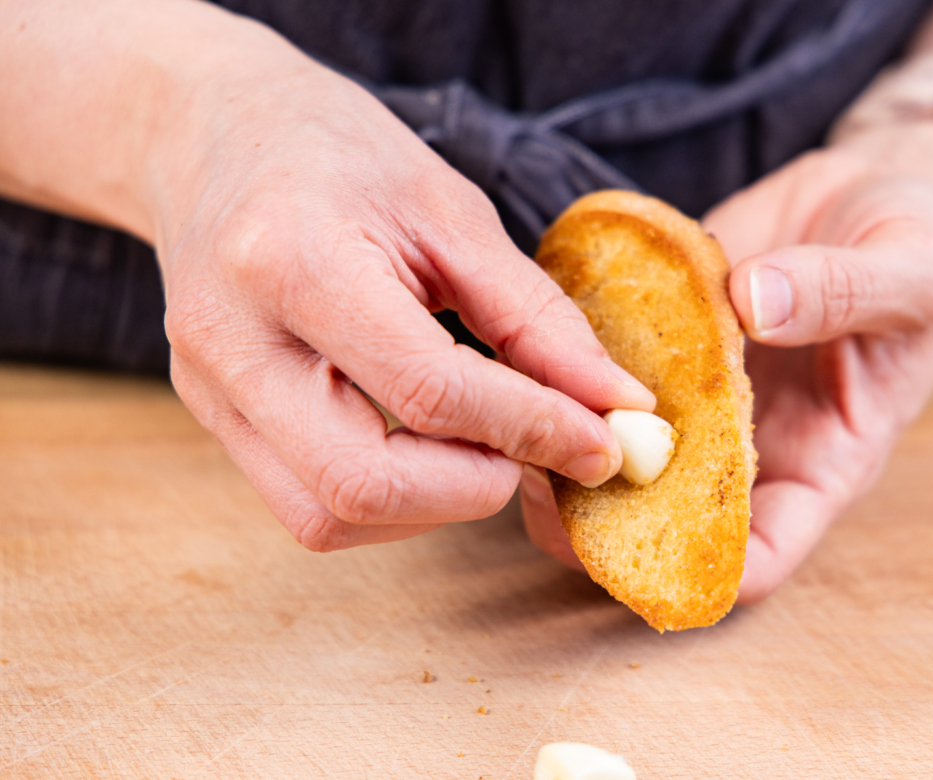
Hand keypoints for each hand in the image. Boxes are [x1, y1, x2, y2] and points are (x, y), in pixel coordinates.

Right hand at [150, 37, 654, 550]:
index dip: (534, 428)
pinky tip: (427, 449)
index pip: (430, 389)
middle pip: (361, 484)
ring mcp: (210, 390)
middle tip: (534, 452)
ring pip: (326, 516)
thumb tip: (616, 404)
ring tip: (481, 446)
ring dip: (432, 507)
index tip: (604, 442)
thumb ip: (536, 318)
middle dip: (475, 489)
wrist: (214, 136)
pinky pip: (306, 504)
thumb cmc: (341, 159)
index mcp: (295, 262)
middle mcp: (234, 342)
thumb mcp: (452, 213)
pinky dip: (390, 503)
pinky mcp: (213, 418)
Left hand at [521, 120, 932, 599]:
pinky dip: (574, 357)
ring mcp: (702, 389)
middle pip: (670, 517)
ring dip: (572, 439)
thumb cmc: (923, 249)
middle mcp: (750, 439)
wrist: (877, 191)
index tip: (648, 553)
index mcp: (822, 460)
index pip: (764, 555)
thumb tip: (756, 303)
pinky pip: (612, 360)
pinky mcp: (669, 333)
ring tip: (527, 408)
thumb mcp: (914, 270)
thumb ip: (843, 291)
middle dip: (606, 515)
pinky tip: (540, 334)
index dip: (708, 573)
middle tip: (552, 478)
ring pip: (625, 444)